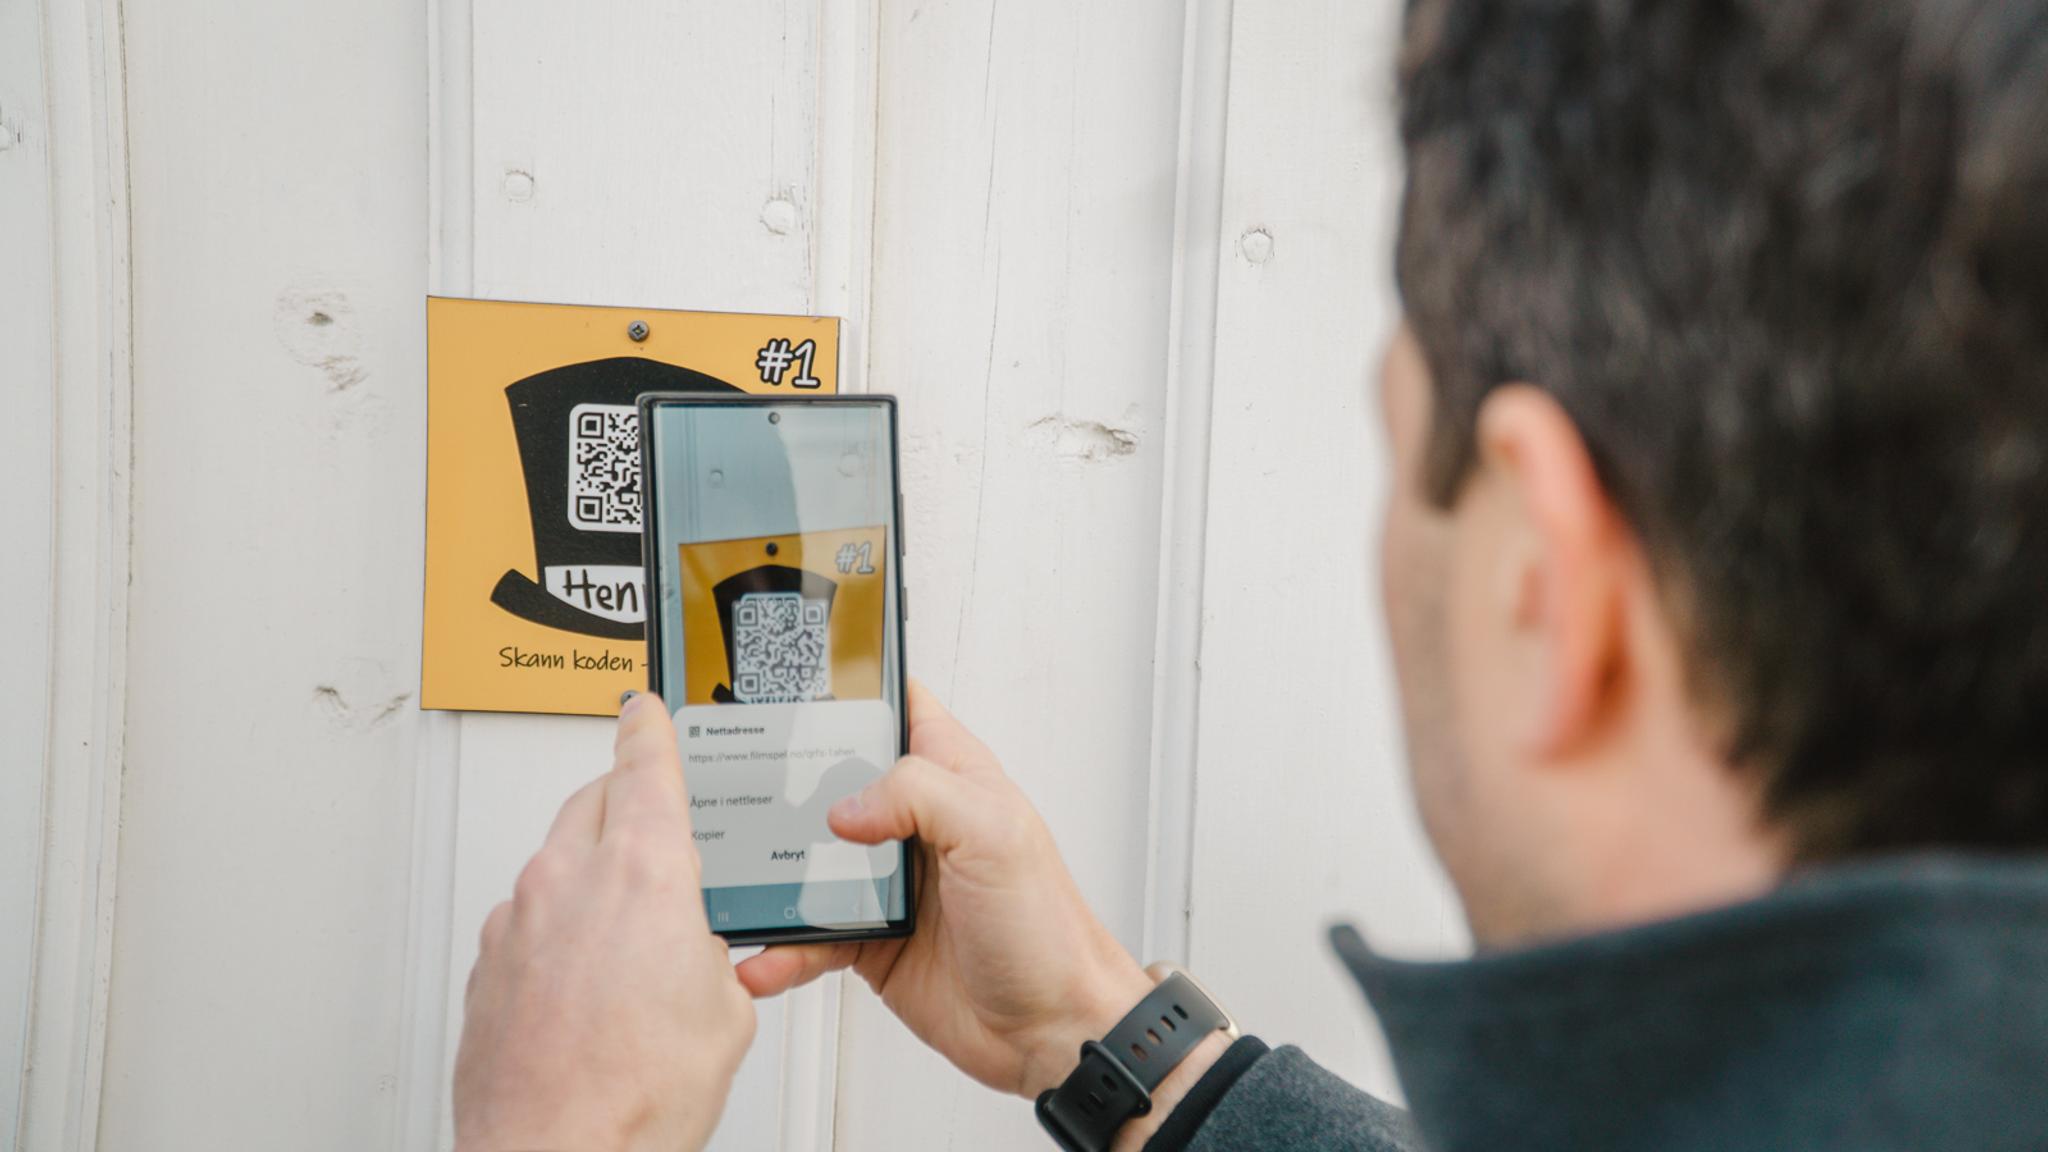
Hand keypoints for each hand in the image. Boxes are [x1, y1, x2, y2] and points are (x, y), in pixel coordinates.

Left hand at [453, 692, 755, 1151]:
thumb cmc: (632, 1098)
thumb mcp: (724, 1011)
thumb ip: (712, 954)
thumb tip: (697, 955)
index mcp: (643, 870)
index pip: (644, 763)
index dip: (649, 726)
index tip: (646, 708)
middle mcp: (568, 880)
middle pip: (594, 802)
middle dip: (626, 804)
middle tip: (660, 830)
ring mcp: (518, 920)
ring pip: (558, 861)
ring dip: (592, 875)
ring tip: (632, 938)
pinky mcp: (487, 965)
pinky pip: (530, 919)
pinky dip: (559, 929)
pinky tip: (589, 984)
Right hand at [735, 680, 1153, 1098]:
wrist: (1052, 1029)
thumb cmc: (1047, 928)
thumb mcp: (994, 834)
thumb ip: (919, 794)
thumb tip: (845, 805)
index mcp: (953, 778)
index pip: (898, 710)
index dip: (853, 693)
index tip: (794, 688)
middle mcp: (917, 825)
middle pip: (835, 784)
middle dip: (787, 789)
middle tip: (738, 791)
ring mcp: (891, 885)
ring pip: (812, 864)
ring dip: (773, 879)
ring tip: (735, 885)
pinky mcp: (873, 941)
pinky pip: (812, 936)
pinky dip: (784, 949)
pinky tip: (765, 959)